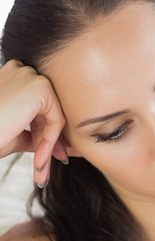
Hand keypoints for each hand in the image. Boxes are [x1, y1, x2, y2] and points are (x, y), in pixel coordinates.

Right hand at [0, 60, 66, 185]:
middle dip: (48, 141)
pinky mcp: (41, 87)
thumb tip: (55, 143)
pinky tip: (39, 160)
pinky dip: (49, 142)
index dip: (41, 134)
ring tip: (40, 169)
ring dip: (48, 146)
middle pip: (46, 113)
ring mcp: (31, 76)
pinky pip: (55, 120)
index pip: (35, 109)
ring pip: (52, 117)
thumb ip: (34, 132)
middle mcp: (22, 71)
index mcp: (12, 77)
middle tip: (48, 164)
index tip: (45, 157)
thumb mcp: (14, 133)